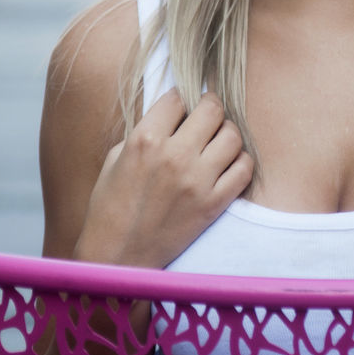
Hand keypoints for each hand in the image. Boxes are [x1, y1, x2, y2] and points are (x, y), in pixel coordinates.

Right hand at [73, 89, 252, 268]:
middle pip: (212, 109)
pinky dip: (240, 161)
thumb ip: (145, 131)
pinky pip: (244, 169)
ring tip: (216, 141)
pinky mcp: (213, 204)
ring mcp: (197, 180)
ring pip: (233, 135)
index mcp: (145, 140)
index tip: (180, 109)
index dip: (180, 100)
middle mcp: (174, 156)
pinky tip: (226, 164)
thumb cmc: (109, 206)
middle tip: (205, 116)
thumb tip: (174, 114)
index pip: (178, 98)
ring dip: (226, 133)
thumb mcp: (116, 157)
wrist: (117, 256)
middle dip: (209, 107)